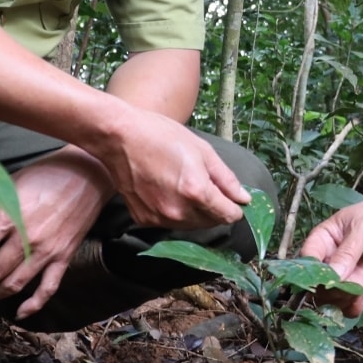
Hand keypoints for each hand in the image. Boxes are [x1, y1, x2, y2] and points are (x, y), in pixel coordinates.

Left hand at [0, 148, 107, 317]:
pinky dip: (32, 305)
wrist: (89, 174)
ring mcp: (47, 251)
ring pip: (14, 285)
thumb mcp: (9, 184)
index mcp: (10, 217)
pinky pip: (48, 289)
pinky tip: (19, 312)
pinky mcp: (64, 258)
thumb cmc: (46, 175)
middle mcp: (27, 238)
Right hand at [93, 107, 248, 228]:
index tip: (233, 199)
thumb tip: (243, 198)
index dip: (234, 207)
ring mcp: (159, 218)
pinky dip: (174, 212)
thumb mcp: (202, 150)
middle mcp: (178, 211)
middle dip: (215, 208)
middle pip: (211, 222)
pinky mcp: (144, 219)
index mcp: (196, 192)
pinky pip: (169, 222)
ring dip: (195, 212)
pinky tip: (168, 191)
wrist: (119, 138)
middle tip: (206, 185)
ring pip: (190, 225)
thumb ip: (226, 179)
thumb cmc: (161, 136)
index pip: (228, 215)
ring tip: (185, 185)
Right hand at [299, 189, 362, 316]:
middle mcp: (331, 260)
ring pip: (331, 297)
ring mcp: (346, 276)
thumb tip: (333, 276)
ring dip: (338, 300)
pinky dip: (351, 308)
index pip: (307, 257)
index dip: (309, 270)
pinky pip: (350, 305)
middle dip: (326, 289)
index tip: (320, 278)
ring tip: (353, 295)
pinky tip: (359, 302)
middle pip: (317, 283)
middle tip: (341, 287)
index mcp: (324, 239)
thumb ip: (348, 252)